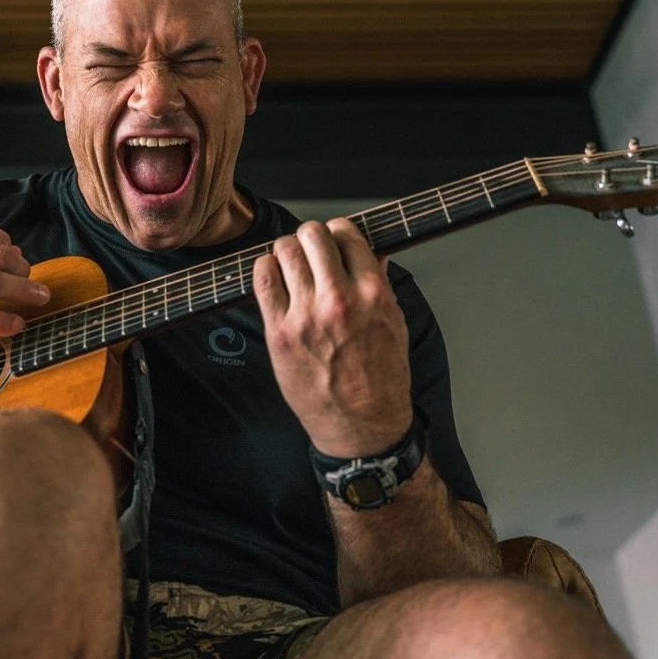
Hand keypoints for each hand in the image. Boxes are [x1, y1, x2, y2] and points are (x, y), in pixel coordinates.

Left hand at [253, 218, 412, 455]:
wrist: (361, 425)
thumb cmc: (381, 379)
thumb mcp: (395, 324)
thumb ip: (379, 284)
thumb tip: (371, 252)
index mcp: (374, 293)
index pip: (347, 234)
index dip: (338, 233)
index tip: (334, 242)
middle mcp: (339, 299)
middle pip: (312, 235)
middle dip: (310, 237)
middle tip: (310, 250)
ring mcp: (306, 315)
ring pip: (284, 251)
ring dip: (286, 251)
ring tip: (290, 265)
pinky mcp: (279, 332)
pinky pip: (262, 280)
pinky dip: (265, 269)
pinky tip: (273, 277)